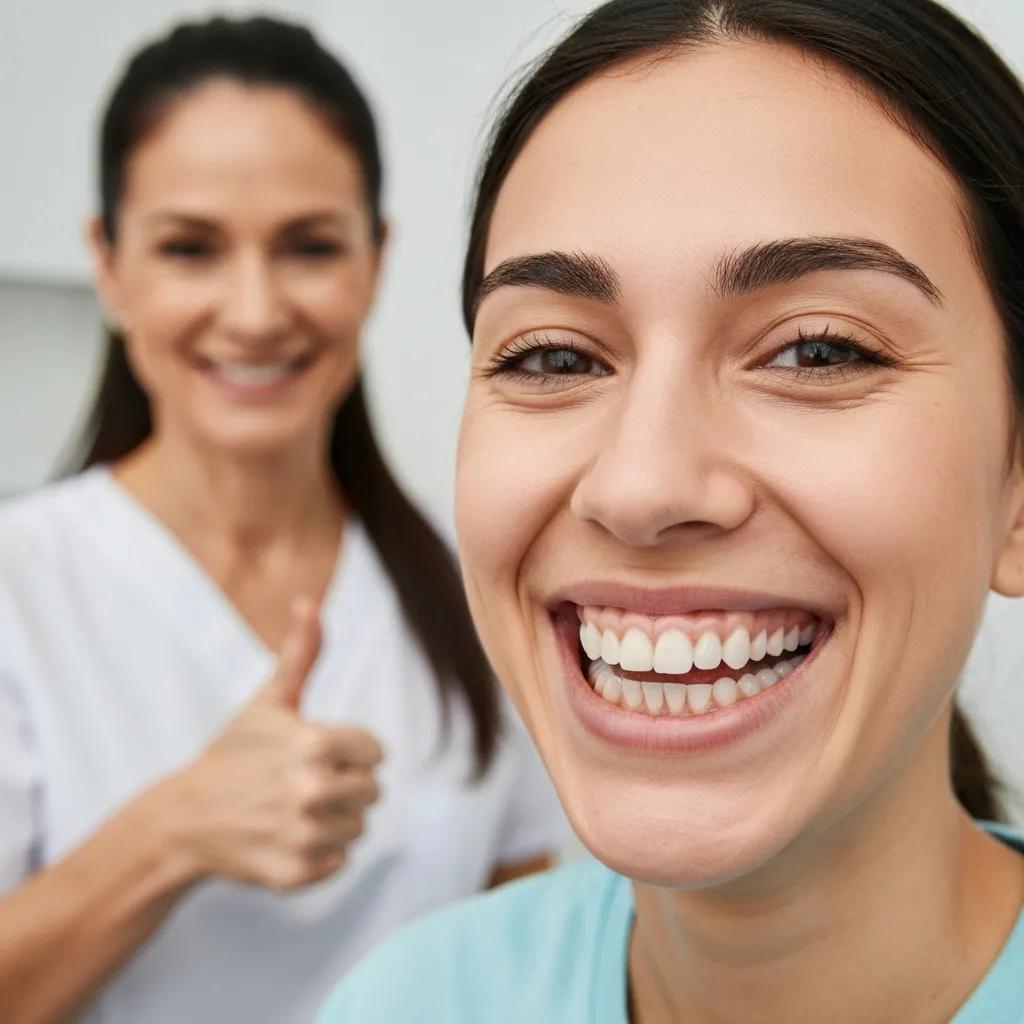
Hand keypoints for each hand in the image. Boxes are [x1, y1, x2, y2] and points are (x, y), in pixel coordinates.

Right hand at [167, 598, 382, 890]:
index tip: (315, 753)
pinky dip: (318, 853)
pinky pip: (339, 861)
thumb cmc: (233, 753)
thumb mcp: (269, 701)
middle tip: (299, 783)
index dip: (350, 752)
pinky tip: (285, 838)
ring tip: (291, 810)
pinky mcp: (297, 873)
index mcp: (315, 742)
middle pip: (372, 791)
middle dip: (343, 785)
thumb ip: (301, 653)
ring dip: (334, 820)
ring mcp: (304, 834)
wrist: (184, 820)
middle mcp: (313, 789)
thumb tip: (309, 602)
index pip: (376, 752)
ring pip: (358, 827)